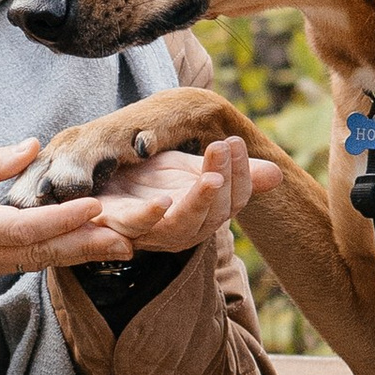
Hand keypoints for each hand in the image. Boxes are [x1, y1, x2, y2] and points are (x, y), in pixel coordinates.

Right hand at [0, 141, 152, 282]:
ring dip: (80, 253)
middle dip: (87, 243)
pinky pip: (24, 264)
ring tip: (125, 244)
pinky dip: (58, 254)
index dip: (60, 219)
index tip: (95, 205)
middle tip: (133, 235)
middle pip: (38, 253)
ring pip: (36, 262)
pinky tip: (87, 248)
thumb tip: (32, 147)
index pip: (18, 227)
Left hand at [82, 133, 277, 254]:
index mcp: (204, 214)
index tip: (236, 141)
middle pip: (212, 215)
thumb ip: (227, 171)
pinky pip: (134, 228)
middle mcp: (181, 230)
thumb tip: (278, 173)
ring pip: (181, 226)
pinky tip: (163, 200)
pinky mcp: (115, 227)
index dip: (240, 174)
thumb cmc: (146, 179)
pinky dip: (149, 217)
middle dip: (224, 182)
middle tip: (225, 146)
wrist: (97, 182)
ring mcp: (149, 233)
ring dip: (198, 203)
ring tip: (211, 180)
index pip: (233, 200)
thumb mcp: (190, 170)